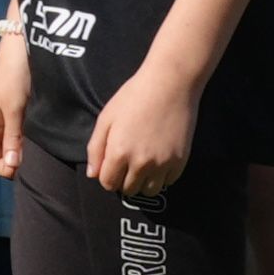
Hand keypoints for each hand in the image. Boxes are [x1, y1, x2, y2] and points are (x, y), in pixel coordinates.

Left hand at [82, 61, 201, 200]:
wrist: (170, 83)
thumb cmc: (134, 96)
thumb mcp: (106, 118)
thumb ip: (96, 148)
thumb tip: (93, 174)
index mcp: (119, 153)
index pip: (108, 183)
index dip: (108, 175)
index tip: (113, 164)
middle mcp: (141, 163)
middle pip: (128, 190)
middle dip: (125, 179)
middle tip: (129, 161)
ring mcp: (162, 164)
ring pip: (149, 190)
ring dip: (144, 181)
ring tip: (144, 163)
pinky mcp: (180, 161)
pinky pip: (168, 182)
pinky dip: (162, 176)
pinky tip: (160, 158)